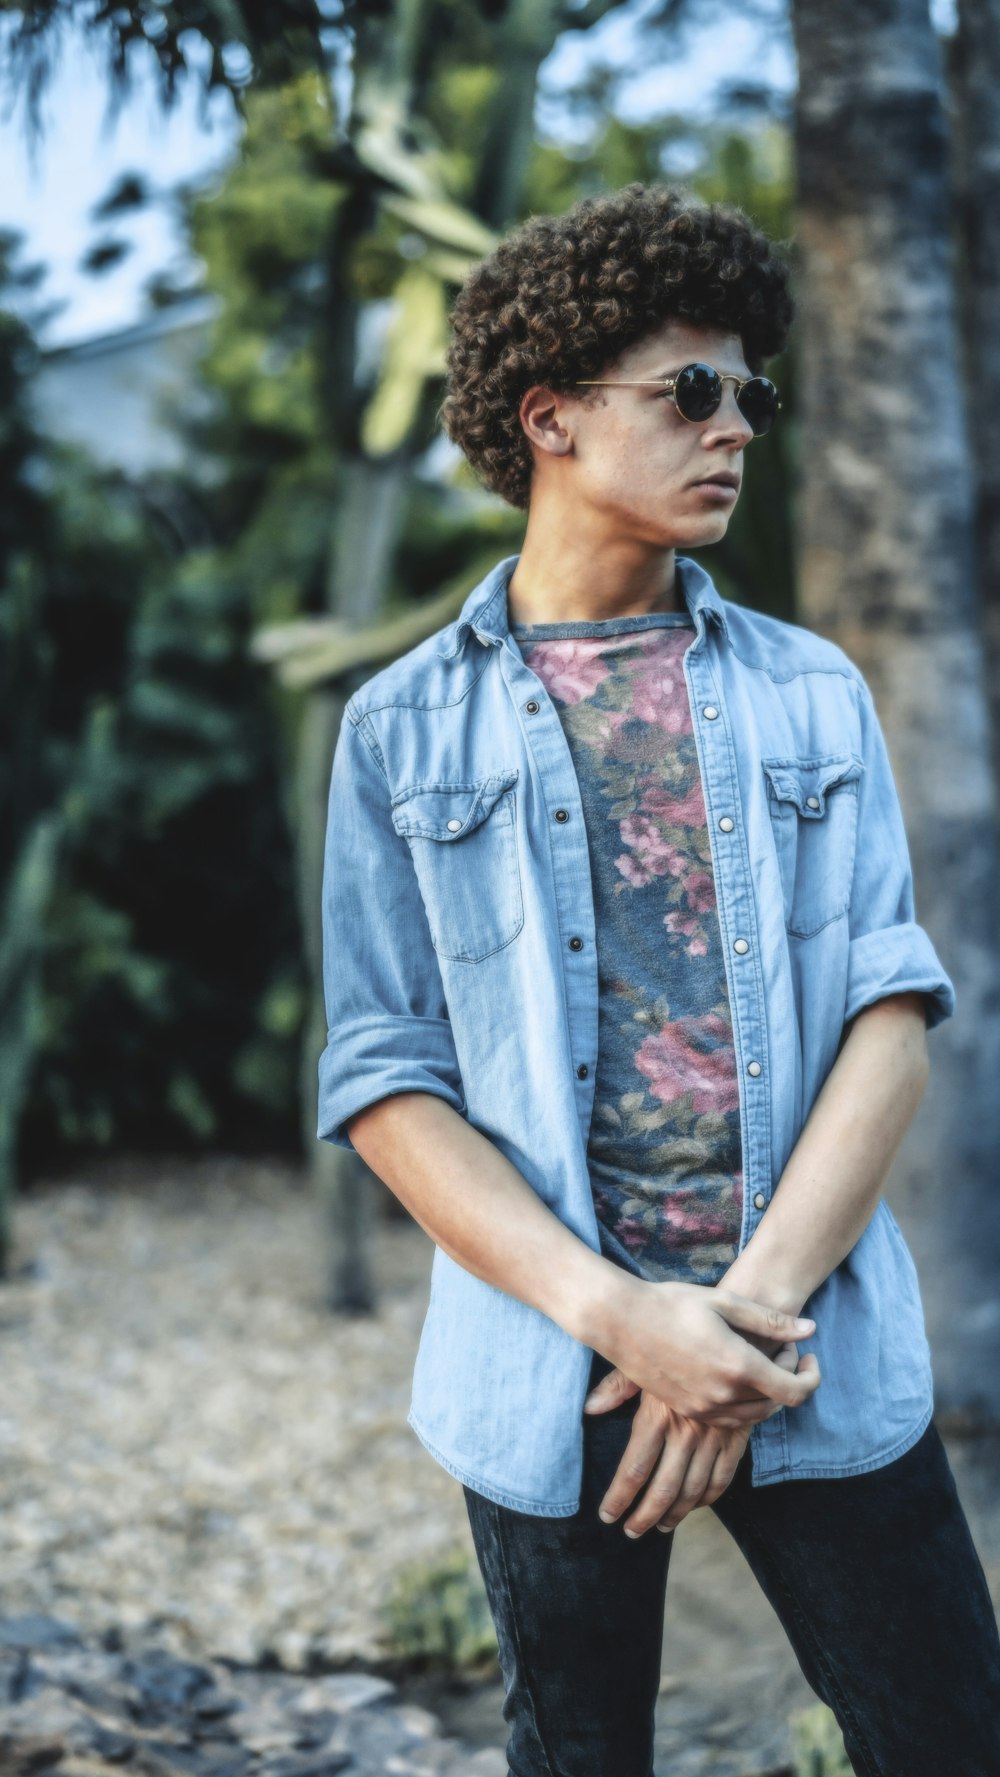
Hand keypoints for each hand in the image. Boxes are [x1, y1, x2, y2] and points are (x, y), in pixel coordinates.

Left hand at [587, 1340, 806, 1536]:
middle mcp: (687, 1427)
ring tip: (659, 1527)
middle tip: (631, 1533)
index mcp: (659, 1411)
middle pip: (664, 1487)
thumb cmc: (684, 1329)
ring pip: (694, 1488)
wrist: (739, 1318)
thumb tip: (590, 1408)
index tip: (608, 1515)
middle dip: (645, 1515)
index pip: (635, 1467)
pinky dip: (709, 1496)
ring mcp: (715, 1433)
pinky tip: (697, 1506)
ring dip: (676, 1512)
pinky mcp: (738, 1432)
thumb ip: (619, 1384)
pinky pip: (724, 1475)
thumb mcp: (646, 1349)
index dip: (620, 1496)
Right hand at [595, 1275, 819, 1428]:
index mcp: (738, 1365)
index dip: (811, 1377)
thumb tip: (810, 1329)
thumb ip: (771, 1321)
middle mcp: (723, 1394)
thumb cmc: (672, 1303)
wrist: (621, 1320)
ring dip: (767, 1396)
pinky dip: (744, 1404)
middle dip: (788, 1380)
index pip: (794, 1391)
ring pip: (754, 1416)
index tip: (810, 1358)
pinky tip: (736, 1377)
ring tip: (760, 1363)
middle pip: (777, 1405)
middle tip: (781, 1350)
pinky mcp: (688, 1411)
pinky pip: (730, 1419)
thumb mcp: (725, 1302)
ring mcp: (704, 1408)